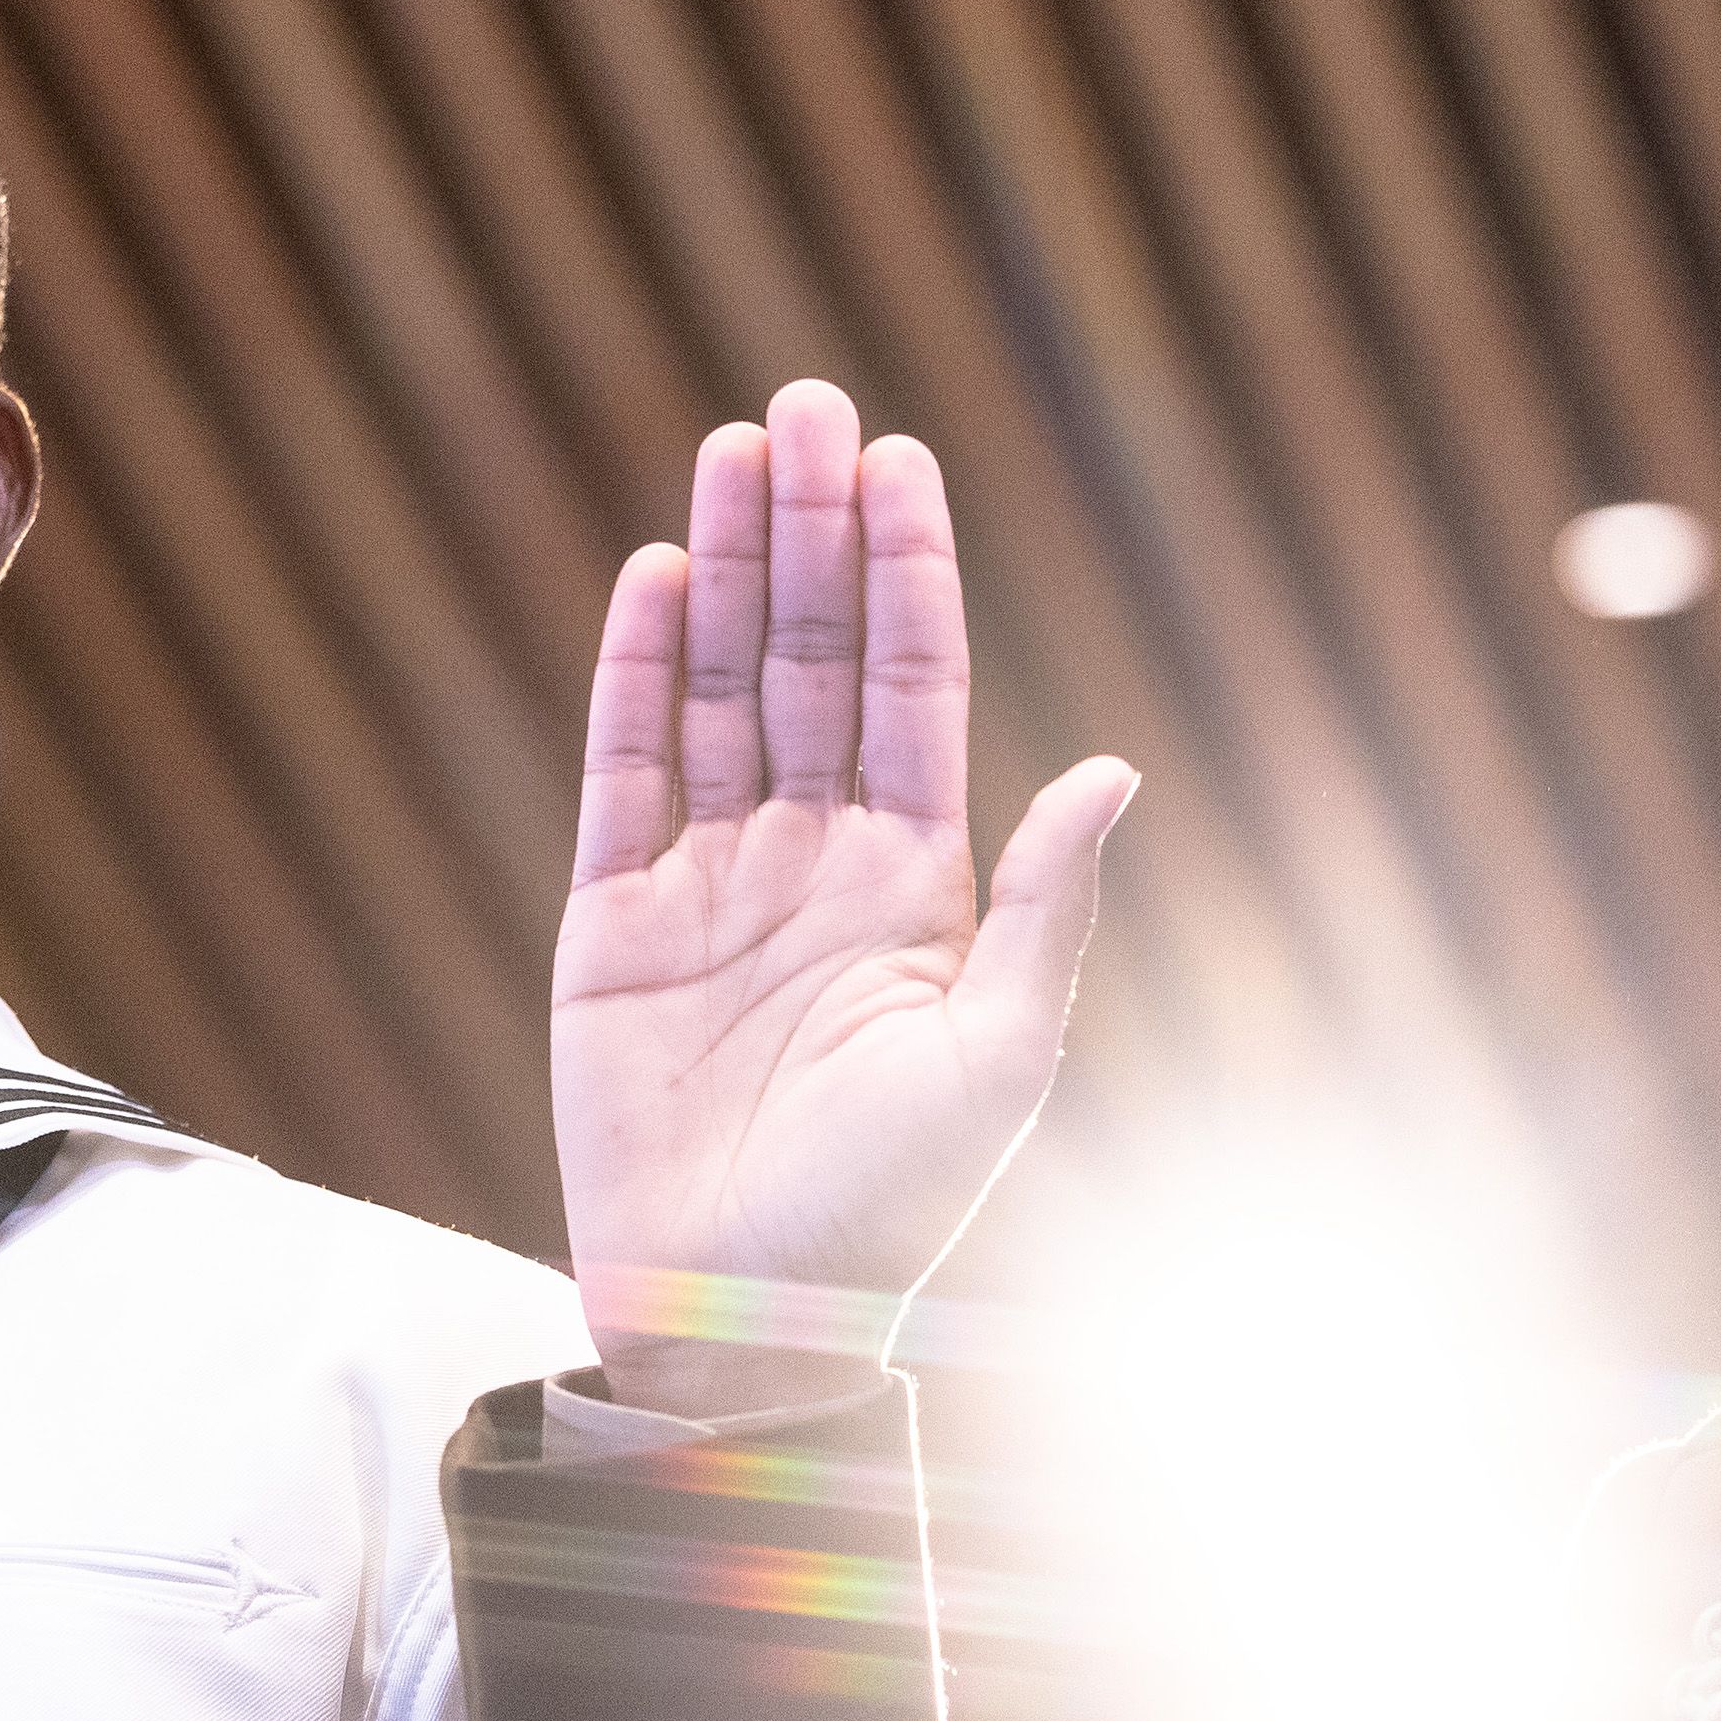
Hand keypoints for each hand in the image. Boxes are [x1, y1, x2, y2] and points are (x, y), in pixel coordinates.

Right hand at [558, 380, 1127, 1417]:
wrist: (740, 1317)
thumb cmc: (886, 1213)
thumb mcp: (998, 1059)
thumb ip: (1047, 906)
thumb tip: (1111, 767)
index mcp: (917, 889)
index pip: (912, 692)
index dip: (907, 575)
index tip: (901, 463)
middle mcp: (814, 866)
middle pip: (811, 661)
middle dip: (811, 534)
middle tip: (809, 404)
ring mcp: (708, 888)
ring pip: (719, 691)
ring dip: (727, 571)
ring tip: (732, 450)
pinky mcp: (610, 928)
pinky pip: (622, 773)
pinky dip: (635, 674)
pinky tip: (653, 577)